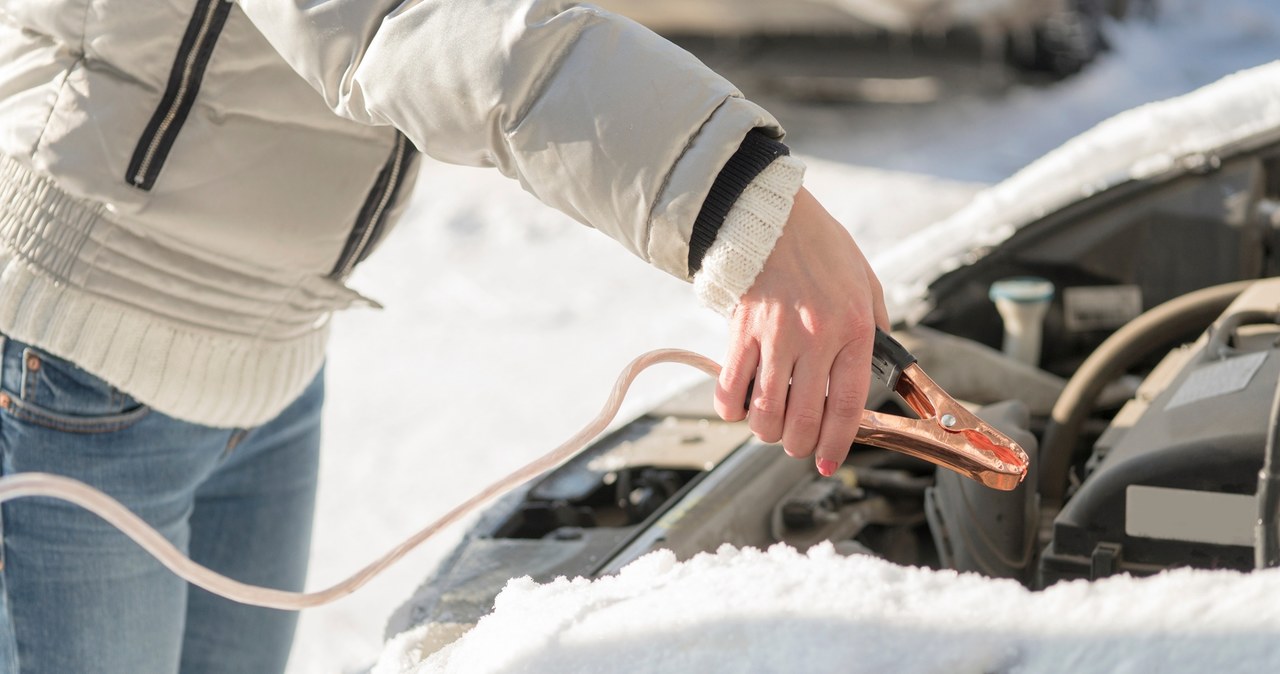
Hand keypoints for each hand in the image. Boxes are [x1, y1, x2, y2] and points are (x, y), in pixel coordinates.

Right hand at [713, 187, 888, 475]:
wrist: (773, 216)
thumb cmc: (823, 249)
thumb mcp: (866, 284)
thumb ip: (875, 329)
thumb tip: (881, 368)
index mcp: (852, 330)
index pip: (847, 406)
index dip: (836, 444)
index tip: (826, 462)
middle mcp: (814, 339)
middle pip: (802, 420)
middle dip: (798, 446)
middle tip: (797, 445)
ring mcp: (774, 337)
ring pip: (764, 414)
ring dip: (766, 431)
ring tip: (770, 423)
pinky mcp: (740, 333)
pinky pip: (731, 389)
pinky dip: (732, 409)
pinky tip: (740, 404)